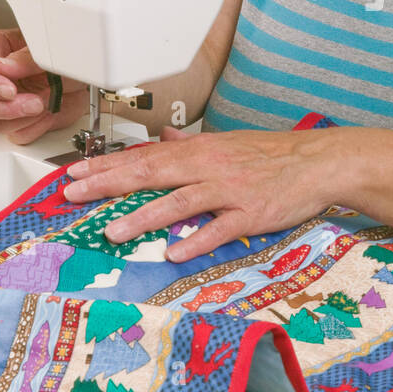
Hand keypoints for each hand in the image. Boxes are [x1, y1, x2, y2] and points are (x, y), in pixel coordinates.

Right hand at [0, 27, 89, 144]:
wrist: (84, 78)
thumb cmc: (62, 56)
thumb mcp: (47, 48)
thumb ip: (25, 57)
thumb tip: (1, 66)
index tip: (9, 90)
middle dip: (5, 107)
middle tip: (33, 103)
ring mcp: (2, 104)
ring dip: (21, 118)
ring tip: (45, 103)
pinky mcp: (17, 123)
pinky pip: (16, 135)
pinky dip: (35, 128)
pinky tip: (48, 113)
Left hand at [61, 124, 346, 260]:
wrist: (319, 161)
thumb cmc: (274, 155)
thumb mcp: (228, 143)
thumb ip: (193, 144)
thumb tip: (166, 140)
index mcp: (200, 151)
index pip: (143, 157)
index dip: (106, 165)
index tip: (74, 173)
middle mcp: (208, 167)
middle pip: (150, 174)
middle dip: (108, 185)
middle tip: (72, 194)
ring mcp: (229, 190)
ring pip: (179, 201)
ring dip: (143, 217)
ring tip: (112, 231)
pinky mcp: (251, 213)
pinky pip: (219, 228)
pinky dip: (197, 240)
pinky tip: (174, 251)